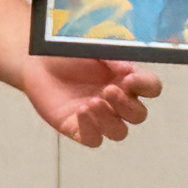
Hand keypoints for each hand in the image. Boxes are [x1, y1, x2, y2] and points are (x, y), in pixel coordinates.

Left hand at [26, 55, 157, 148]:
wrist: (37, 62)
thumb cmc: (67, 53)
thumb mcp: (91, 48)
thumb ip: (110, 57)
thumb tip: (127, 69)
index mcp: (126, 79)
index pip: (150, 88)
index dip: (147, 86)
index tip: (131, 78)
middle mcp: (116, 101)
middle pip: (138, 115)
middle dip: (126, 105)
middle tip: (108, 90)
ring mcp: (99, 117)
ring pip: (119, 132)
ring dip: (109, 120)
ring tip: (91, 102)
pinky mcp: (78, 128)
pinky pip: (93, 139)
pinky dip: (90, 129)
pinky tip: (80, 111)